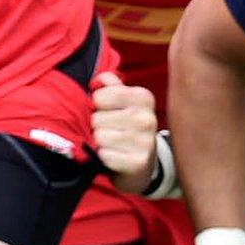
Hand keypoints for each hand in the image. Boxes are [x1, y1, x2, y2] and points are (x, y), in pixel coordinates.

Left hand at [91, 72, 158, 191]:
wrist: (143, 164)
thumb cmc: (127, 127)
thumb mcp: (123, 102)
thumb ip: (110, 86)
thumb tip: (99, 81)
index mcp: (143, 97)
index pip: (100, 96)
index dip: (97, 106)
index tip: (108, 112)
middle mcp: (147, 118)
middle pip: (97, 118)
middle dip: (98, 125)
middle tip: (111, 131)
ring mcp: (145, 141)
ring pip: (99, 137)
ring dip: (100, 142)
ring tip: (112, 143)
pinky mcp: (138, 162)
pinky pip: (104, 156)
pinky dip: (104, 157)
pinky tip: (115, 156)